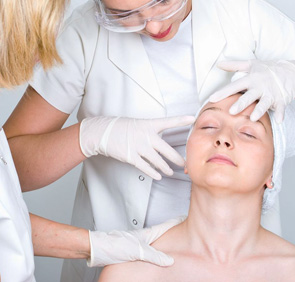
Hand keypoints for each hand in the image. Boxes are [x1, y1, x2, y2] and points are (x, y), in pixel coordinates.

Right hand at [79, 116, 194, 179]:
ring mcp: (138, 147)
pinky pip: (145, 167)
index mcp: (148, 125)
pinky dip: (153, 173)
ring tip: (170, 171)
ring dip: (166, 168)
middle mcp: (145, 136)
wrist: (102, 132)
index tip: (192, 118)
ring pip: (158, 161)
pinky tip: (158, 175)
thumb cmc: (120, 127)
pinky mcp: (131, 157)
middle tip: (184, 163)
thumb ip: (150, 131)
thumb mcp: (137, 124)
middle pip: (166, 150)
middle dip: (177, 158)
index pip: (167, 122)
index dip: (180, 120)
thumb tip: (160, 142)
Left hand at [87, 216, 185, 266]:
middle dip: (173, 232)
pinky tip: (156, 258)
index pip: (166, 226)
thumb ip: (154, 255)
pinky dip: (156, 252)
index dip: (176, 221)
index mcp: (147, 234)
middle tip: (183, 230)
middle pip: (163, 234)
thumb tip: (170, 260)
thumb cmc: (113, 245)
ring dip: (166, 243)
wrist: (98, 248)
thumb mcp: (138, 251)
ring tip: (175, 246)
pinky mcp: (132, 251)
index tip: (185, 217)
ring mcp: (138, 244)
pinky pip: (149, 251)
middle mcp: (143, 238)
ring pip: (156, 243)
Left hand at [209, 59, 294, 122]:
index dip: (223, 92)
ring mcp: (271, 93)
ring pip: (264, 104)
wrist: (291, 71)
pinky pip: (281, 108)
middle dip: (240, 104)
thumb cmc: (268, 69)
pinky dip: (280, 114)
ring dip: (259, 111)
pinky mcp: (282, 99)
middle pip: (248, 96)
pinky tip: (278, 121)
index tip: (212, 99)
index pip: (235, 86)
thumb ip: (234, 65)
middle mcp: (260, 86)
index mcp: (251, 78)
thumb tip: (218, 64)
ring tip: (253, 118)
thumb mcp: (251, 64)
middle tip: (231, 111)